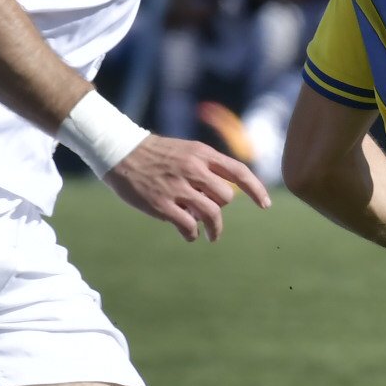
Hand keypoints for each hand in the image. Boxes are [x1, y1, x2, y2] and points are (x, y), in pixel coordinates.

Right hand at [104, 133, 273, 241]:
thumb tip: (222, 197)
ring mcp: (178, 187)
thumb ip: (205, 169)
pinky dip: (192, 234)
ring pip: (212, 214)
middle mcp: (193, 169)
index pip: (238, 172)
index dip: (256, 190)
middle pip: (226, 198)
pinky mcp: (162, 204)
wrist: (119, 152)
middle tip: (210, 213)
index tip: (266, 205)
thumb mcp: (185, 151)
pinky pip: (188, 226)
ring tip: (210, 235)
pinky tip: (189, 235)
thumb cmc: (155, 154)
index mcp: (201, 154)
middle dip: (221, 208)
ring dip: (214, 229)